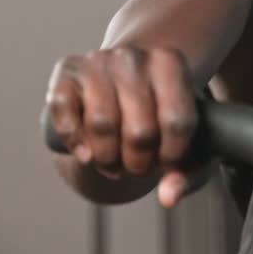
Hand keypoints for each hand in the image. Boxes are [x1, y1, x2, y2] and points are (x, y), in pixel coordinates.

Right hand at [45, 44, 206, 206]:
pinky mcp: (66, 72)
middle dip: (139, 163)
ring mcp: (98, 60)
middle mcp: (134, 56)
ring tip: (115, 164)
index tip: (167, 163)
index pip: (177, 121)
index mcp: (171, 63)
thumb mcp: (188, 139)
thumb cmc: (161, 115)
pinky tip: (86, 155)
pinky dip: (74, 140)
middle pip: (139, 130)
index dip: (172, 155)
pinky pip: (63, 110)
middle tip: (138, 167)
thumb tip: (168, 197)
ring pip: (101, 124)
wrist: (128, 82)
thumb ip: (189, 173)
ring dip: (108, 158)